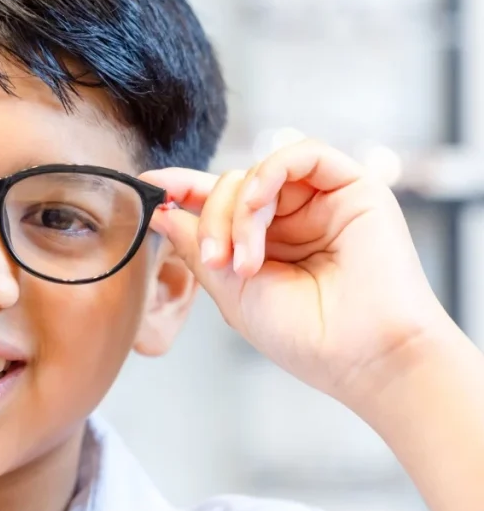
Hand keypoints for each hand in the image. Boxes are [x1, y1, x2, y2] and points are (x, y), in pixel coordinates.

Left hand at [143, 139, 453, 408]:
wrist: (362, 356)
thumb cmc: (304, 335)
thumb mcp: (231, 290)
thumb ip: (197, 246)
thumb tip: (161, 212)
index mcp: (267, 243)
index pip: (220, 202)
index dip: (183, 190)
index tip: (149, 186)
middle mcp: (294, 218)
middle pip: (231, 186)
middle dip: (211, 220)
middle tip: (216, 261)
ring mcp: (322, 201)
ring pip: (257, 172)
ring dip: (238, 211)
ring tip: (243, 261)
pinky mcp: (354, 187)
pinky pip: (302, 154)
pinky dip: (268, 175)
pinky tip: (258, 208)